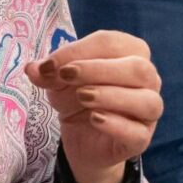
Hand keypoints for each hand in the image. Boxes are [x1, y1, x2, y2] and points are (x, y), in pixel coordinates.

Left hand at [25, 31, 162, 182]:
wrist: (82, 139)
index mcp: (132, 53)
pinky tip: (94, 119)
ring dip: (111, 96)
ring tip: (81, 97)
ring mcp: (148, 111)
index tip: (50, 64)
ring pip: (146, 101)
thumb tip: (34, 69)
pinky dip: (115, 124)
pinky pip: (137, 132)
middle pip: (138, 68)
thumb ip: (48, 72)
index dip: (79, 50)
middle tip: (66, 75)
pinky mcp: (141, 139)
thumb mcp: (58, 81)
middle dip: (98, 69)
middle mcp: (148, 80)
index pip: (112, 43)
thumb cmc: (77, 99)